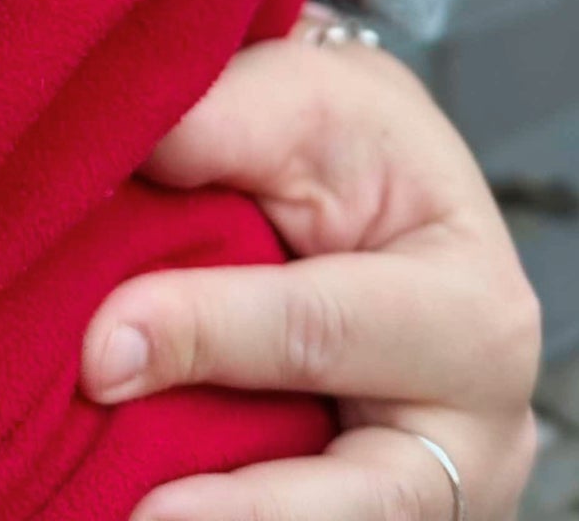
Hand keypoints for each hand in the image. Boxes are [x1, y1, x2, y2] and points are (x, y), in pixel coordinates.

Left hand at [80, 14, 541, 520]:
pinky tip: (150, 513)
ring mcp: (434, 493)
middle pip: (353, 491)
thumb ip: (226, 121)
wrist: (376, 188)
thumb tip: (130, 151)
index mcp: (472, 305)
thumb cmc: (347, 139)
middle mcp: (479, 428)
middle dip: (234, 504)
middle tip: (127, 512)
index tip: (99, 353)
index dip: (203, 336)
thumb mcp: (305, 99)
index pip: (319, 330)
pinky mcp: (376, 517)